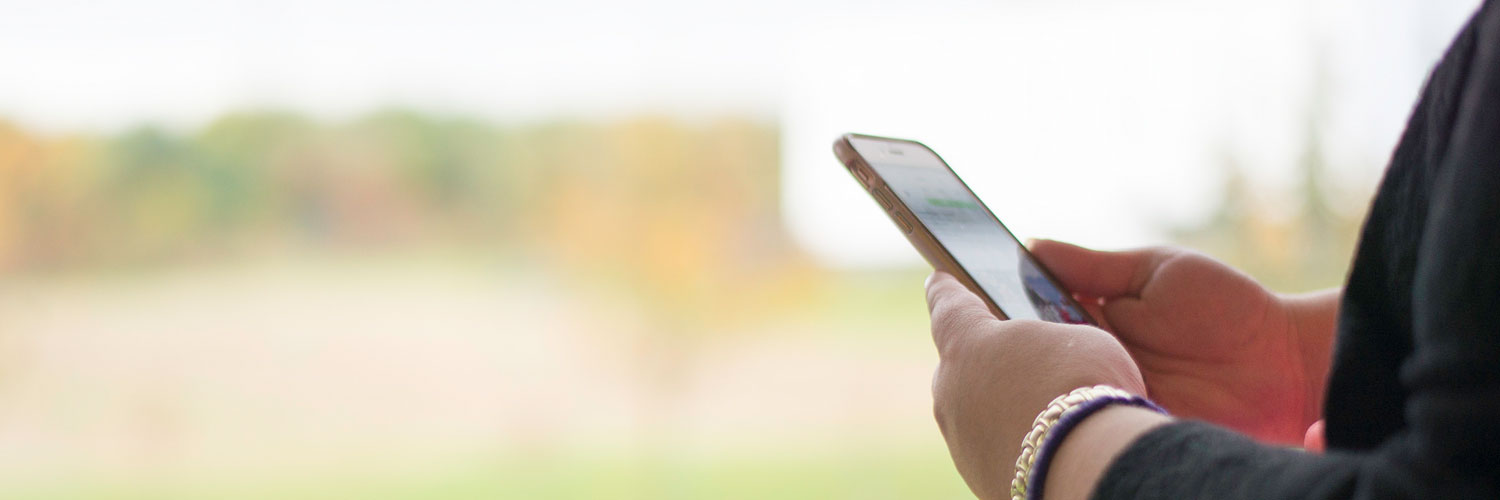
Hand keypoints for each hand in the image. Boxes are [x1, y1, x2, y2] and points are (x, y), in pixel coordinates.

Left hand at [925, 272, 1145, 499]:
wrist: (1089, 468)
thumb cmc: (1086, 387)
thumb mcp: (1078, 339)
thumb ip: (1047, 341)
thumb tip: (1042, 360)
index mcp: (967, 342)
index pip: (948, 304)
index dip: (948, 289)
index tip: (939, 280)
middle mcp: (950, 390)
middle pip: (962, 364)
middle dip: (987, 359)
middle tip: (1021, 357)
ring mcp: (960, 439)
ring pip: (977, 410)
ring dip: (1004, 405)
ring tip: (1048, 408)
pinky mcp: (977, 476)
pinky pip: (993, 446)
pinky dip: (1016, 440)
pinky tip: (1049, 444)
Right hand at [1029, 240, 1335, 443]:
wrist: (1287, 363)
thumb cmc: (1227, 307)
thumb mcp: (1154, 272)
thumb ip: (1092, 267)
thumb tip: (1031, 245)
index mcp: (1094, 320)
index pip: (1034, 318)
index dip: (1004, 308)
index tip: (977, 293)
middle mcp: (1097, 359)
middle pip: (1039, 357)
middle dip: (1022, 346)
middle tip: (1011, 334)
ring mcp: (1111, 396)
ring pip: (1059, 390)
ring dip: (1051, 378)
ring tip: (1046, 360)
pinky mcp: (1131, 430)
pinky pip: (1092, 424)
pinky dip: (1083, 412)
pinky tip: (1077, 394)